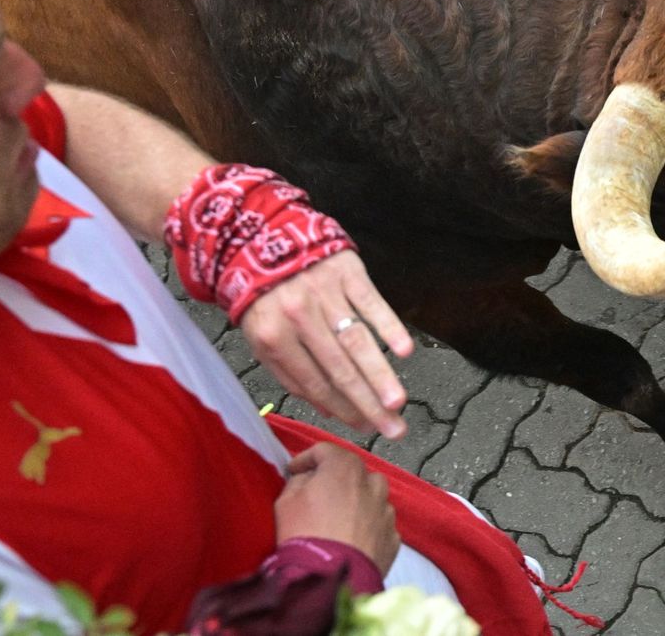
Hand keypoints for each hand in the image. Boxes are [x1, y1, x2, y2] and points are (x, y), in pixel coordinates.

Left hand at [240, 251, 413, 437]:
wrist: (260, 236)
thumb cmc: (263, 294)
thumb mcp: (260, 336)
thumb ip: (289, 373)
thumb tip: (328, 409)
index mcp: (274, 336)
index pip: (314, 383)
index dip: (341, 409)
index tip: (365, 429)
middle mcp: (299, 316)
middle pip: (339, 368)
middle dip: (368, 403)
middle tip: (393, 429)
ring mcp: (324, 292)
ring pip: (357, 340)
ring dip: (379, 374)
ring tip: (398, 401)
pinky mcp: (345, 271)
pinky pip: (371, 302)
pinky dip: (388, 326)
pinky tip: (404, 350)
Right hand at [274, 443, 399, 573]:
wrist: (329, 579)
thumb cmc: (305, 536)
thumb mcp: (286, 501)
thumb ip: (297, 481)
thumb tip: (305, 479)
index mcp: (345, 466)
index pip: (324, 451)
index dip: (305, 459)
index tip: (294, 470)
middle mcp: (372, 483)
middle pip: (351, 472)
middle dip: (334, 480)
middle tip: (316, 494)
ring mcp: (385, 511)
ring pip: (371, 497)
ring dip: (355, 502)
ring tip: (337, 519)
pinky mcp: (392, 538)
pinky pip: (378, 525)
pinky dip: (366, 527)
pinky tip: (351, 539)